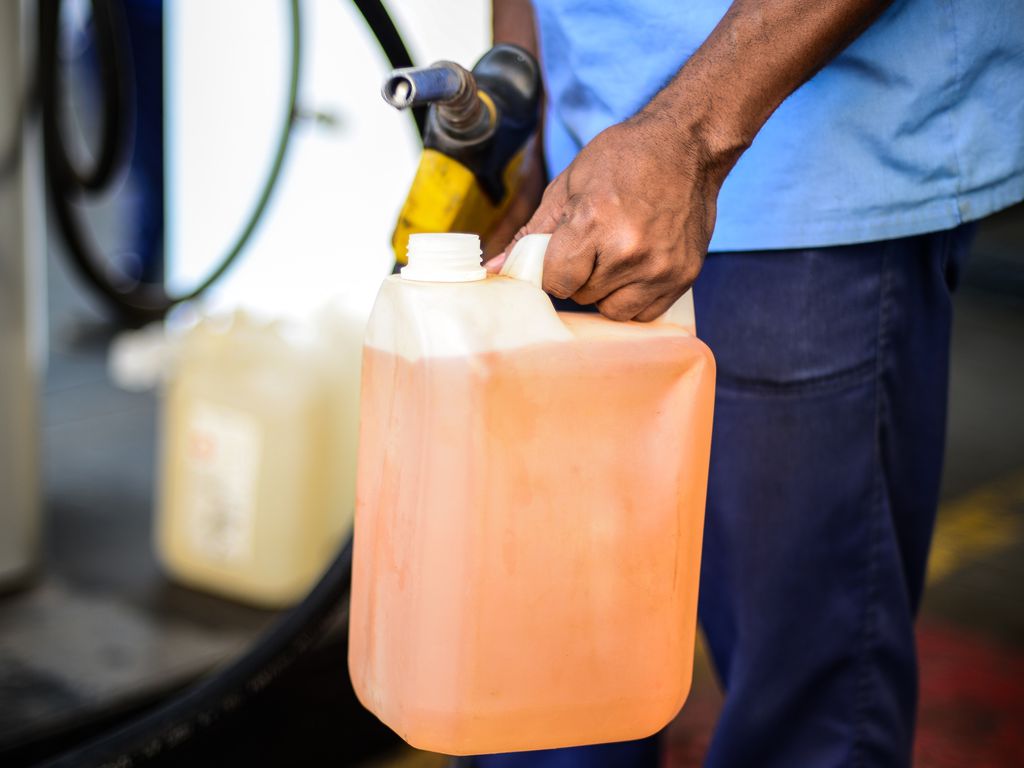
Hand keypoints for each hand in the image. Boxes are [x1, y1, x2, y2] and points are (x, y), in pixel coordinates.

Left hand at [488, 112, 731, 321]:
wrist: (687, 145)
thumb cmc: (623, 158)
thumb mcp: (568, 185)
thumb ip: (533, 232)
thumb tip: (496, 268)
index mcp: (594, 222)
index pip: (555, 280)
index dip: (552, 269)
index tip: (559, 254)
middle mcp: (629, 251)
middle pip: (582, 296)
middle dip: (579, 276)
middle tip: (593, 245)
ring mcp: (660, 267)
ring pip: (612, 310)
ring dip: (606, 291)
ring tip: (614, 257)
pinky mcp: (684, 277)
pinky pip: (644, 314)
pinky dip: (634, 298)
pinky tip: (636, 268)